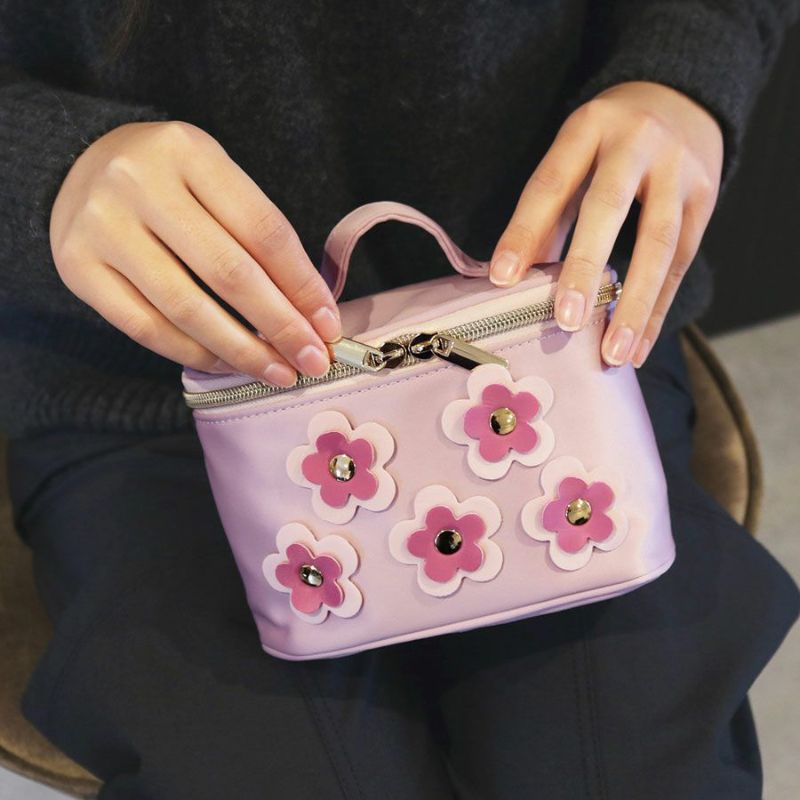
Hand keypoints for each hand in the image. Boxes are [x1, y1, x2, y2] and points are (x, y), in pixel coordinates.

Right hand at [49, 120, 341, 385]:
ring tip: (277, 372)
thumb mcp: (216, 180)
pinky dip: (194, 354)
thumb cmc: (169, 181)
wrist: (78, 166)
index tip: (329, 325)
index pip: (264, 230)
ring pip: (187, 309)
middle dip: (281, 327)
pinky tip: (228, 364)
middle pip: (229, 273)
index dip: (303, 285)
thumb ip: (258, 235)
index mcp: (189, 151)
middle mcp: (139, 184)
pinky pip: (146, 328)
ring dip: (242, 350)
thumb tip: (310, 313)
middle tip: (313, 362)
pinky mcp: (77, 268)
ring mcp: (102, 227)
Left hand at [489, 80, 723, 366]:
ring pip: (659, 242)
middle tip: (566, 321)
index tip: (501, 278)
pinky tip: (639, 347)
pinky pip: (681, 262)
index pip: (551, 183)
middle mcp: (638, 142)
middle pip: (608, 208)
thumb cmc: (609, 142)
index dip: (525, 231)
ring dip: (634, 304)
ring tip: (612, 354)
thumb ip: (549, 212)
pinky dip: (657, 309)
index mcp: (589, 127)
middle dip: (585, 268)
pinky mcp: (707, 197)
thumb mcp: (574, 157)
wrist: (683, 98)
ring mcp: (680, 168)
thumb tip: (514, 278)